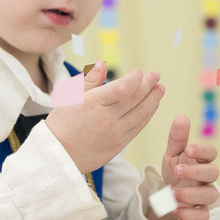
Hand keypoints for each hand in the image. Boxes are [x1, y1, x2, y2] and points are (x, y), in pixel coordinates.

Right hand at [44, 61, 163, 174]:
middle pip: (135, 99)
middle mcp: (106, 118)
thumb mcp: (69, 97)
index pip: (122, 88)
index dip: (135, 78)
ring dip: (153, 100)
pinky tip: (152, 106)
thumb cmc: (62, 123)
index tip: (140, 72)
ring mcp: (115, 133)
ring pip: (141, 114)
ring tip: (160, 89)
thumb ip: (89, 80)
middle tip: (156, 75)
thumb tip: (102, 64)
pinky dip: (147, 115)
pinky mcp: (118, 145)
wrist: (58, 155)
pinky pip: (138, 128)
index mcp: (93, 103)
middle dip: (149, 85)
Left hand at [158, 115, 219, 219]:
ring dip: (191, 194)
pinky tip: (175, 210)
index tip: (189, 149)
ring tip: (172, 193)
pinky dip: (189, 215)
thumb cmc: (176, 171)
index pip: (211, 153)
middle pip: (213, 173)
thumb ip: (177, 139)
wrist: (170, 197)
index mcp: (201, 161)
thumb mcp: (172, 155)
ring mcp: (204, 196)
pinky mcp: (199, 213)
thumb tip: (182, 117)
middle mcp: (206, 178)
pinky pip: (202, 216)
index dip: (203, 150)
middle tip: (177, 170)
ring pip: (210, 195)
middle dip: (196, 171)